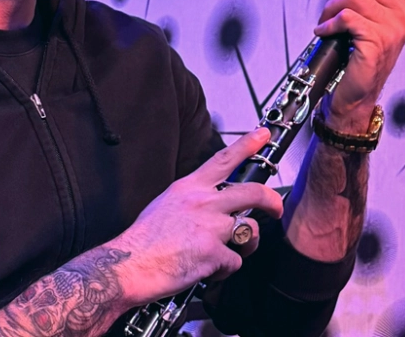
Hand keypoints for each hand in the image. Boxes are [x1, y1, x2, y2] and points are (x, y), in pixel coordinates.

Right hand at [110, 128, 283, 305]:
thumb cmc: (142, 240)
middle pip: (252, 192)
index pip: (223, 160)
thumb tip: (209, 208)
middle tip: (276, 209)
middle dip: (272, 201)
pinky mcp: (214, 252)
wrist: (128, 266)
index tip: (262, 135)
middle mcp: (203, 202)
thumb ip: (191, 201)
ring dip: (245, 244)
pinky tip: (206, 270)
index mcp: (189, 188)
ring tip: (228, 253)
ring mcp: (211, 226)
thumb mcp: (165, 205)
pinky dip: (223, 270)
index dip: (247, 145)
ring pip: (250, 230)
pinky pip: (235, 261)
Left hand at [313, 0, 404, 131]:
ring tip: (326, 20)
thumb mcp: (365, 14)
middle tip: (332, 7)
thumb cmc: (358, 54)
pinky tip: (325, 31)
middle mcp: (402, 16)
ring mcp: (392, 30)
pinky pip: (347, 17)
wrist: (356, 94)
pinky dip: (329, 23)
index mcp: (403, 5)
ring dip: (331, 6)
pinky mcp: (376, 43)